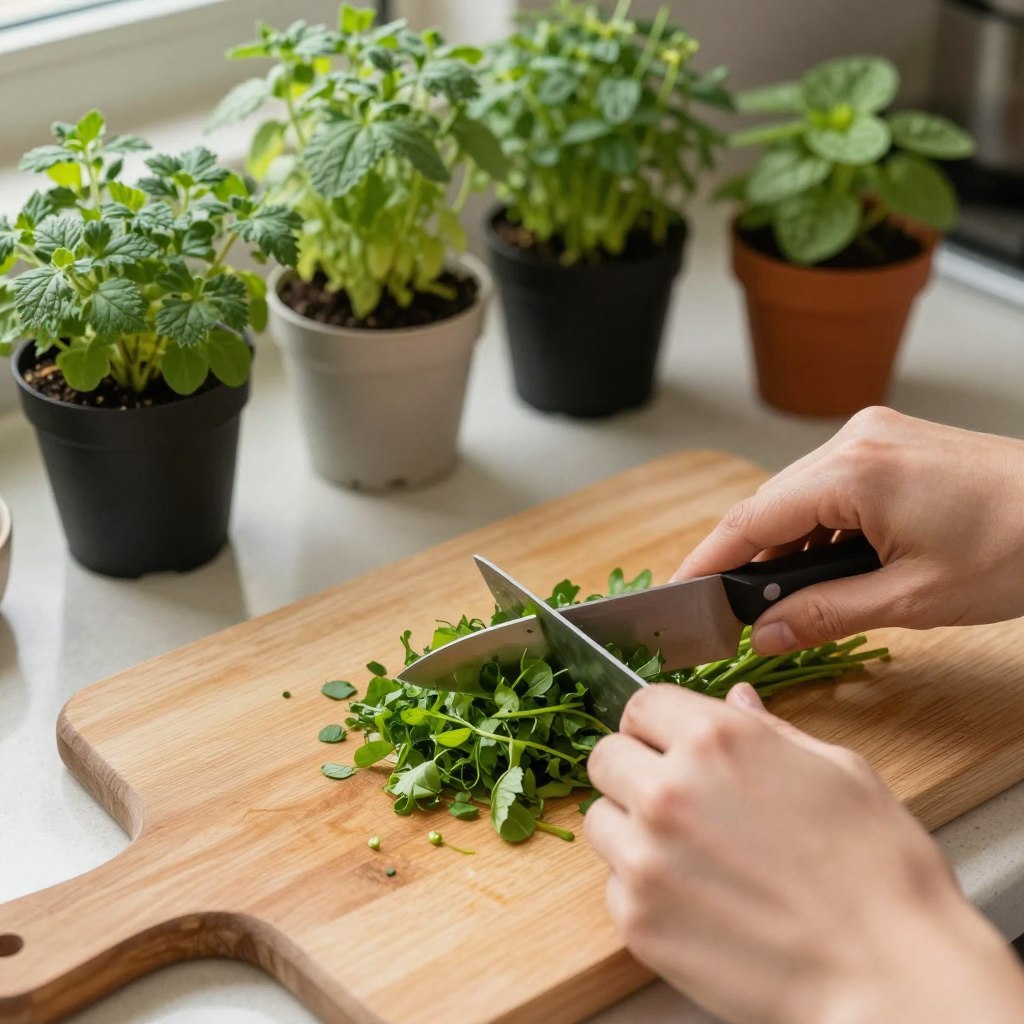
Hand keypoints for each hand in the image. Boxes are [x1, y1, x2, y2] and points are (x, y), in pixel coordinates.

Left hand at [585, 683, 1023, 1023]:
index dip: (656, 724)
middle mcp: (667, 790)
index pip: (641, 705)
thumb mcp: (837, 770)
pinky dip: (641, 889)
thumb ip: (769, 729)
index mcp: (716, 739)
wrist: (889, 976)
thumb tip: (736, 699)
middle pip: (605, 757)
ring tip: (686, 853)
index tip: (667, 744)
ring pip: (600, 819)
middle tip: (674, 799)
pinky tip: (695, 901)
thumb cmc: (879, 870)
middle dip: (633, 769)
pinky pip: (613, 885)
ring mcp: (645, 857)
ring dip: (630, 827)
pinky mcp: (637, 920)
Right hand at [675, 407, 1023, 653]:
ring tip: (788, 601)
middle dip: (748, 561)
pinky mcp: (891, 445)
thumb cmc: (1019, 550)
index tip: (678, 592)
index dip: (708, 561)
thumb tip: (764, 634)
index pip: (751, 519)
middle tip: (733, 614)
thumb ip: (825, 614)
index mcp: (853, 471)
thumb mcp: (912, 598)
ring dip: (785, 548)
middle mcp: (855, 440)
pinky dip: (818, 529)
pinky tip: (825, 567)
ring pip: (799, 497)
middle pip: (769, 505)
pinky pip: (830, 487)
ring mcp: (874, 437)